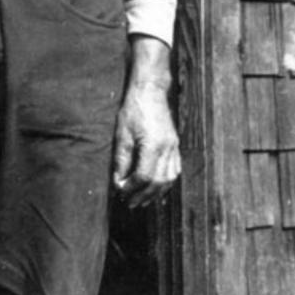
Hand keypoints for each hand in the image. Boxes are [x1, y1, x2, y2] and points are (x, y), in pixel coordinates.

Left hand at [112, 38, 179, 209]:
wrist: (151, 91)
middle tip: (129, 204)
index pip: (143, 176)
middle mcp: (167, 149)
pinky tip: (156, 188)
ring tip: (142, 201)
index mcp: (153, 146)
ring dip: (155, 193)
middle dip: (143, 195)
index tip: (120, 192)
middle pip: (157, 182)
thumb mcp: (122, 134)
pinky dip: (165, 183)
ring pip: (169, 179)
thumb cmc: (134, 110)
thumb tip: (119, 182)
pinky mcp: (175, 145)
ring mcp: (174, 147)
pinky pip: (174, 170)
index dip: (131, 188)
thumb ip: (121, 160)